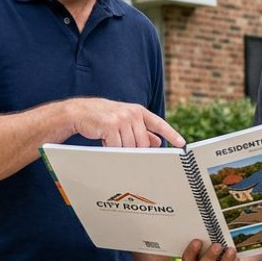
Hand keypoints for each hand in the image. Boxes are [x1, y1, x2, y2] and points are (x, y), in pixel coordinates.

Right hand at [68, 98, 184, 147]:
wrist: (80, 112)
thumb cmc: (103, 117)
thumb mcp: (125, 120)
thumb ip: (141, 129)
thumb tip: (157, 141)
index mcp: (138, 111)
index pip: (159, 123)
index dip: (171, 134)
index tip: (181, 144)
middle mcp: (132, 113)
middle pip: (143, 143)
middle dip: (135, 150)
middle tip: (123, 147)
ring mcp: (122, 119)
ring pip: (131, 147)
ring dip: (121, 149)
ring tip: (111, 141)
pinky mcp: (110, 126)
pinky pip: (117, 147)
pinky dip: (111, 149)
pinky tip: (105, 142)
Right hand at [181, 241, 240, 260]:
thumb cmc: (212, 260)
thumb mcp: (205, 255)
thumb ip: (205, 247)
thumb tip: (212, 235)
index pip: (187, 260)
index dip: (192, 251)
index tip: (198, 241)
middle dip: (210, 256)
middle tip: (217, 245)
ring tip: (231, 250)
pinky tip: (236, 259)